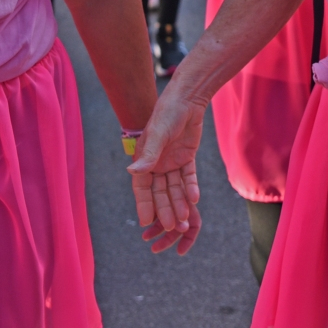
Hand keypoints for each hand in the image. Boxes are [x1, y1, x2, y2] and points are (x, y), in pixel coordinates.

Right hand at [128, 79, 207, 254]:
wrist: (187, 99)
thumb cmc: (167, 113)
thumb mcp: (158, 134)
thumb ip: (148, 155)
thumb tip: (132, 171)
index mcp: (144, 159)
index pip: (143, 188)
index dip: (144, 205)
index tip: (145, 223)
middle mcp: (157, 163)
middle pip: (160, 192)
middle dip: (166, 209)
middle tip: (172, 228)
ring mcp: (172, 161)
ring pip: (175, 188)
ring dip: (180, 202)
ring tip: (185, 219)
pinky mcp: (187, 158)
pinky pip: (188, 177)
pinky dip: (191, 187)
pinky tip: (195, 199)